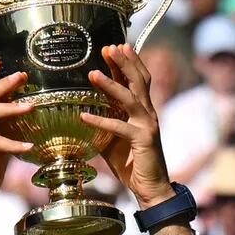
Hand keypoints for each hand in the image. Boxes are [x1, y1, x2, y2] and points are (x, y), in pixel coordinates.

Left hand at [81, 44, 173, 208]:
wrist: (151, 187)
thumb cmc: (131, 163)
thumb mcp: (114, 138)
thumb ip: (105, 123)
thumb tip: (83, 112)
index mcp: (143, 110)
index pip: (136, 80)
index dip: (127, 62)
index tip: (113, 47)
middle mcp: (148, 113)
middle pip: (138, 81)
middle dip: (124, 62)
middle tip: (109, 47)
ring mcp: (147, 125)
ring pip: (129, 98)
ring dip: (111, 84)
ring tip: (92, 74)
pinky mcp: (143, 140)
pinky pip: (119, 127)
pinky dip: (100, 121)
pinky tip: (84, 116)